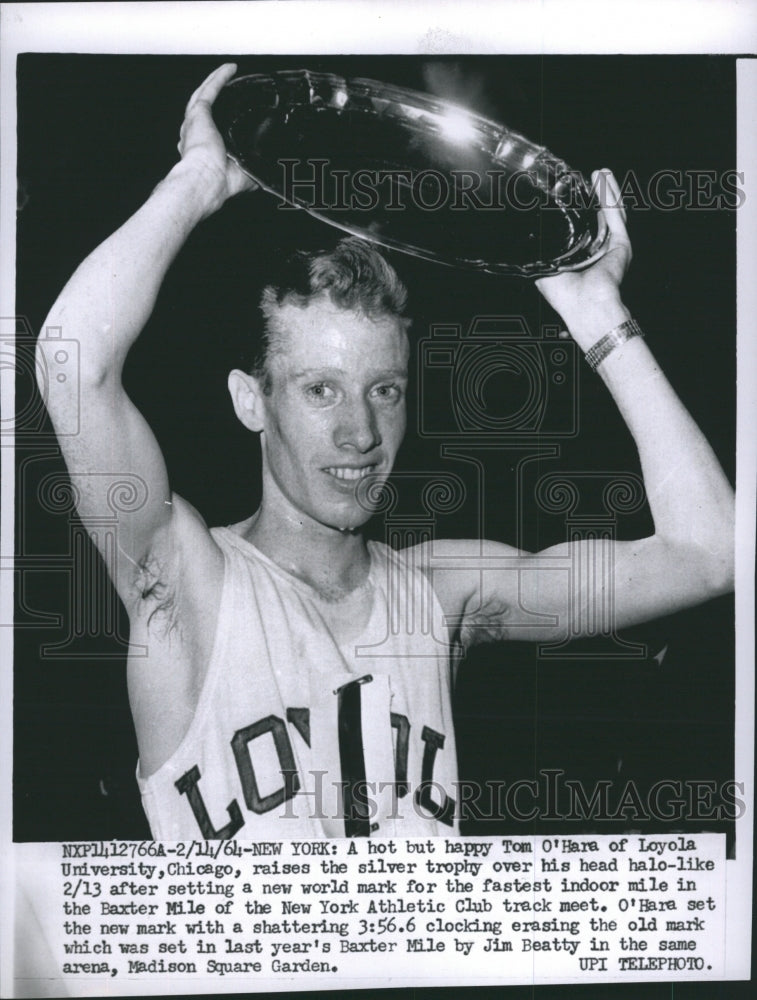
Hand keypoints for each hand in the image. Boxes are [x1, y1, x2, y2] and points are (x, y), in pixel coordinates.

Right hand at [177, 63, 257, 213]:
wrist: (208, 180)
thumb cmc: (221, 183)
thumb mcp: (245, 177)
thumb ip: (255, 169)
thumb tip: (269, 169)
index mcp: (205, 151)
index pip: (213, 131)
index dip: (220, 122)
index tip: (232, 115)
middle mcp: (196, 136)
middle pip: (207, 109)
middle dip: (216, 96)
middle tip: (231, 88)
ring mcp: (195, 123)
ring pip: (204, 94)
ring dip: (216, 82)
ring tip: (229, 72)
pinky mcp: (198, 114)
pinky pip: (209, 90)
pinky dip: (219, 78)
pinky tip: (230, 69)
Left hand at [535, 169, 631, 347]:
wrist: (584, 306)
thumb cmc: (565, 297)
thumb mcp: (544, 269)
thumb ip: (538, 253)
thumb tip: (521, 238)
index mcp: (582, 258)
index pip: (582, 228)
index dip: (578, 210)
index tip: (569, 193)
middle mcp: (599, 252)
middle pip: (599, 216)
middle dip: (595, 196)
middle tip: (587, 177)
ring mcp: (612, 248)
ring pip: (612, 212)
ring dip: (606, 190)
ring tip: (600, 173)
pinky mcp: (622, 245)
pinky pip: (617, 216)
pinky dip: (611, 197)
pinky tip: (605, 181)